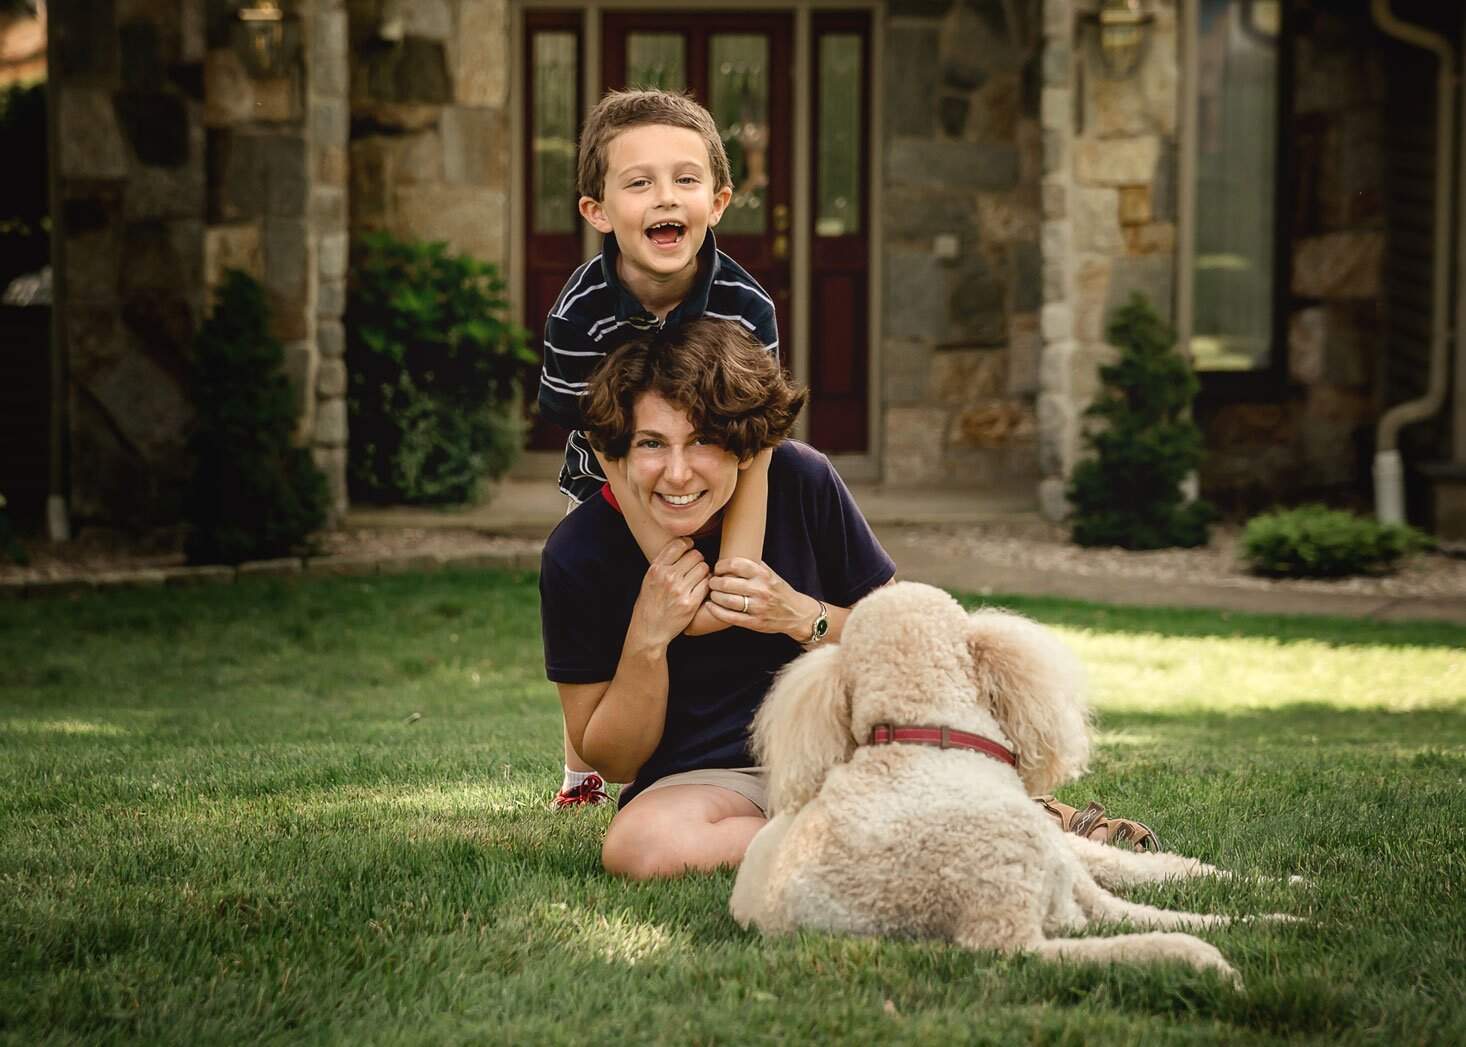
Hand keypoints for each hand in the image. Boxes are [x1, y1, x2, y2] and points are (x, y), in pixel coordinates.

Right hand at [629, 538, 710, 648]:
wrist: (650, 630)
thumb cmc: (649, 604)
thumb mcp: (648, 579)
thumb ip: (663, 563)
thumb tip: (681, 546)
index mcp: (656, 569)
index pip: (678, 544)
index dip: (688, 544)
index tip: (689, 547)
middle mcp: (668, 577)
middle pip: (695, 555)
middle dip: (697, 559)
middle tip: (694, 566)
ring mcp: (680, 590)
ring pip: (703, 568)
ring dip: (703, 571)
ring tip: (697, 577)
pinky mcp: (691, 603)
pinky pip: (706, 584)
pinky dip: (706, 584)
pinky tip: (700, 587)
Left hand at [705, 557, 820, 639]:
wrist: (797, 614)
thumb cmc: (780, 592)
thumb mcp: (771, 574)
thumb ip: (754, 565)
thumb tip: (732, 553)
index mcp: (764, 575)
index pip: (735, 565)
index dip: (721, 566)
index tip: (717, 568)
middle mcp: (761, 590)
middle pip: (727, 583)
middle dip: (714, 582)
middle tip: (712, 582)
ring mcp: (758, 607)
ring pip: (727, 600)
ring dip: (714, 596)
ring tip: (712, 594)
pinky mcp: (755, 623)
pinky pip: (730, 617)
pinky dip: (716, 611)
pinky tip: (710, 606)